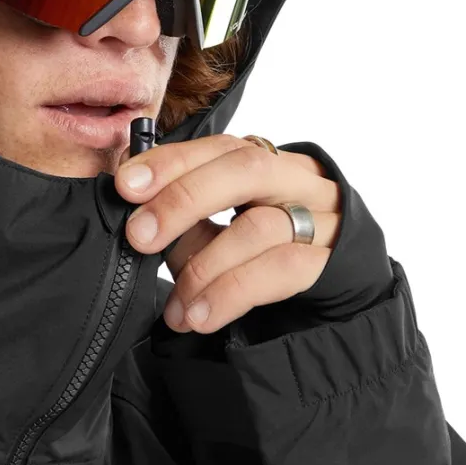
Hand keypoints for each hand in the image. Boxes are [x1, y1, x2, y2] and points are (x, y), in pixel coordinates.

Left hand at [115, 134, 342, 333]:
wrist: (338, 310)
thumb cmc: (267, 265)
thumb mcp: (225, 235)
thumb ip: (190, 223)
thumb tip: (139, 226)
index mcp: (271, 165)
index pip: (221, 147)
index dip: (172, 161)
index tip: (127, 185)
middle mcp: (302, 184)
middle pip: (245, 170)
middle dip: (183, 199)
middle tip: (139, 236)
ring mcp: (324, 222)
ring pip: (259, 226)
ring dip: (203, 268)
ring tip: (175, 306)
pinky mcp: (332, 265)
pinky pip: (280, 269)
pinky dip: (230, 293)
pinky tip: (200, 317)